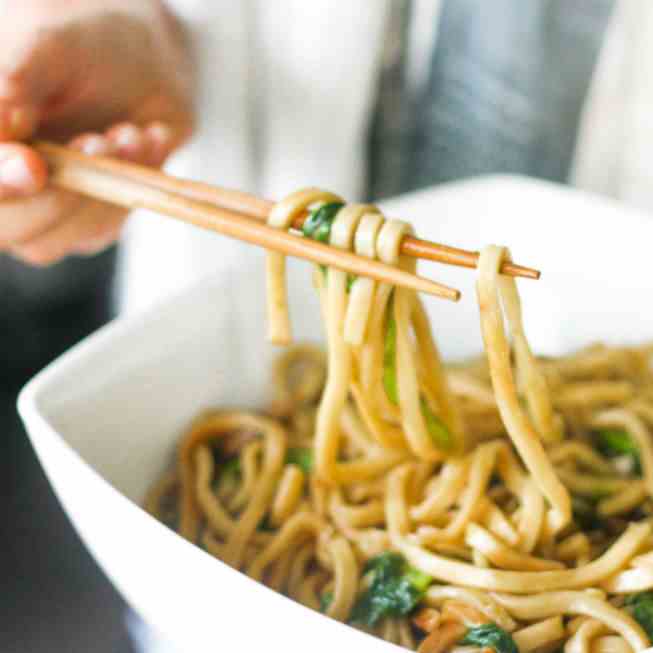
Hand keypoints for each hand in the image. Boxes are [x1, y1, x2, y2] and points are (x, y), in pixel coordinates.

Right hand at [0, 1, 193, 264]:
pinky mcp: (88, 222)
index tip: (34, 166)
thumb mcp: (48, 44)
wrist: (139, 62)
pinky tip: (143, 140)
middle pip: (11, 229)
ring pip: (58, 238)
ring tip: (126, 134)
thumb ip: (15, 81)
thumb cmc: (82, 46)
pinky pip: (103, 229)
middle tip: (96, 143)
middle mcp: (3, 183)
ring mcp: (42, 210)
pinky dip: (130, 187)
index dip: (0, 185)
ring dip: (100, 188)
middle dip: (59, 192)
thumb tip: (0, 127)